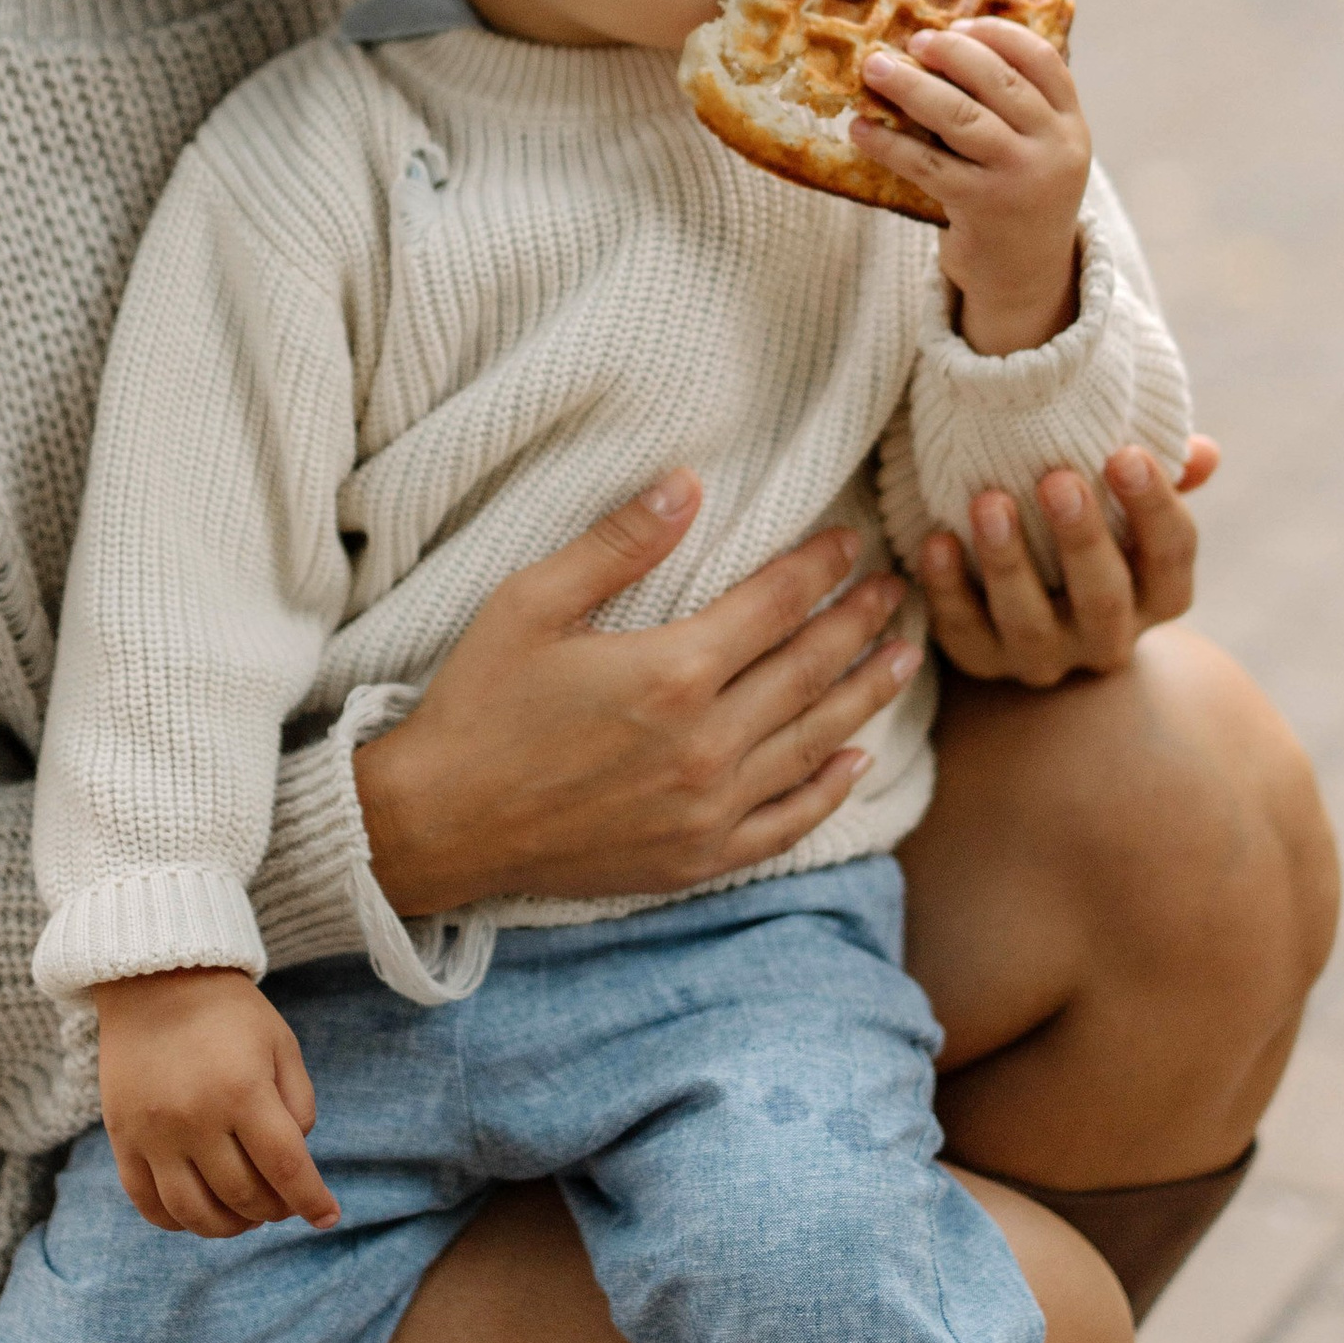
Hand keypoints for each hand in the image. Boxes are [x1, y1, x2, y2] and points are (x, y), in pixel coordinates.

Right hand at [92, 968, 337, 1238]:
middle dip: (273, 1210)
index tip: (327, 1216)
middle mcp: (195, 1118)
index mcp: (243, 1091)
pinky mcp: (122, 1138)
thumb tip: (295, 1162)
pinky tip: (199, 1215)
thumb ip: (298, 1104)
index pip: (286, 1168)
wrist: (153, 980)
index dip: (312, 1200)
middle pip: (243, 1195)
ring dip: (228, 1227)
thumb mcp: (281, 1044)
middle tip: (283, 1204)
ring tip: (245, 1217)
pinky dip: (176, 1222)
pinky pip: (147, 1202)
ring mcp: (153, 1133)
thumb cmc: (229, 1012)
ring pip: (194, 1212)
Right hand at [353, 474, 918, 918]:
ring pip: (813, 744)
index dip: (820, 569)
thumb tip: (688, 485)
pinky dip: (829, 790)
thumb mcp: (531, 603)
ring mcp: (708, 809)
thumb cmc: (476, 703)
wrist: (437, 824)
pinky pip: (786, 822)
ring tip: (906, 658)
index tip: (852, 544)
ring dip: (866, 697)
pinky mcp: (696, 857)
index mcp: (672, 672)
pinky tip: (857, 762)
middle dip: (859, 625)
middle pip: (809, 671)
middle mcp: (707, 744)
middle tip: (897, 593)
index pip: (775, 606)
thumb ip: (618, 544)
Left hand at [850, 20, 1093, 355]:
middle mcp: (1055, 148)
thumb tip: (941, 45)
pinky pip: (927, 166)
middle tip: (913, 41)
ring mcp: (1020, 179)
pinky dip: (889, 143)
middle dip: (951, 53)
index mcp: (1072, 124)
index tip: (960, 22)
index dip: (1000, 35)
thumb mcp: (1039, 149)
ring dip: (911, 87)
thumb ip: (1013, 106)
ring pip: (961, 118)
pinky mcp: (982, 209)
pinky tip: (861, 129)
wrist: (1027, 277)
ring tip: (874, 69)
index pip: (1044, 61)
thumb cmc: (1018, 196)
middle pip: (999, 82)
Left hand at [916, 438, 1219, 686]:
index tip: (1126, 452)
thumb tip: (1204, 452)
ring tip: (988, 503)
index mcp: (1157, 595)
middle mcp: (1108, 637)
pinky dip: (948, 590)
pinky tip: (936, 541)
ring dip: (1008, 563)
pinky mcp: (984, 663)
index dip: (1155, 507)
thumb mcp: (1127, 506)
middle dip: (1081, 539)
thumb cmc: (1088, 531)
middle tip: (1057, 479)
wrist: (1030, 610)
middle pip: (1104, 599)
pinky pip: (964, 636)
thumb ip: (1161, 476)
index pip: (1172, 556)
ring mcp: (1045, 658)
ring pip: (1030, 625)